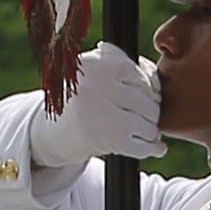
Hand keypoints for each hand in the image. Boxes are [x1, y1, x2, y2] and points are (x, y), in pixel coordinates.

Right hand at [39, 51, 161, 170]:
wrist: (54, 130)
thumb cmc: (81, 95)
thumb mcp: (93, 67)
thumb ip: (122, 60)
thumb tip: (151, 72)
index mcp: (98, 65)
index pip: (143, 77)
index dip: (151, 87)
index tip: (148, 95)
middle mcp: (99, 87)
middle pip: (149, 102)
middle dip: (152, 110)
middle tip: (146, 115)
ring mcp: (105, 115)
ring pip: (149, 124)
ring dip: (152, 130)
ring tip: (145, 129)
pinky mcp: (109, 140)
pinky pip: (144, 146)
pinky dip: (154, 148)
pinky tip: (156, 147)